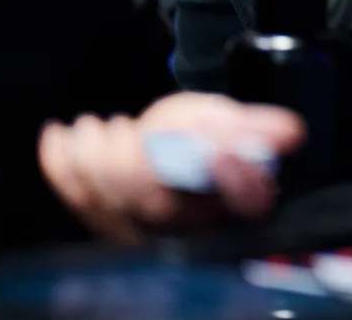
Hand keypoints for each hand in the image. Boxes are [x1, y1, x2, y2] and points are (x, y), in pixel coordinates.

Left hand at [38, 92, 305, 242]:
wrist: (165, 151)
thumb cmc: (202, 139)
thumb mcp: (228, 122)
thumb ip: (253, 127)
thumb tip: (290, 132)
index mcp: (234, 202)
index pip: (246, 202)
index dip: (237, 180)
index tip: (222, 152)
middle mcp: (190, 226)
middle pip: (161, 205)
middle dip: (136, 163)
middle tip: (127, 129)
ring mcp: (143, 230)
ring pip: (112, 203)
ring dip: (96, 157)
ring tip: (97, 127)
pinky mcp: (105, 222)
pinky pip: (78, 198)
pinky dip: (63, 165)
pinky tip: (61, 136)